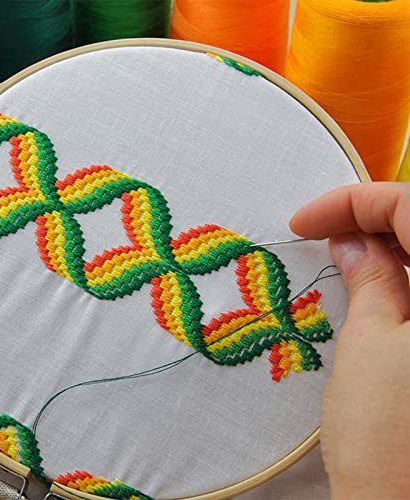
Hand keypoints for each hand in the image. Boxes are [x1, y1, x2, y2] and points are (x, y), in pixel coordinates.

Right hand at [291, 183, 409, 498]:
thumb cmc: (389, 441)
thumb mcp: (371, 344)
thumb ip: (371, 279)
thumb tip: (352, 240)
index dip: (355, 202)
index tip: (306, 221)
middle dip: (369, 218)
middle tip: (320, 230)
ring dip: (383, 245)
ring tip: (336, 251)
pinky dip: (396, 275)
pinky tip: (366, 279)